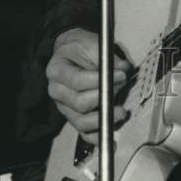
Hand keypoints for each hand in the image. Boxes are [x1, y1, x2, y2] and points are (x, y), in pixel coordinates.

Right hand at [46, 28, 131, 144]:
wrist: (71, 53)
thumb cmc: (80, 48)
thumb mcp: (91, 43)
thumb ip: (105, 55)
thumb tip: (123, 68)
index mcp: (57, 71)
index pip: (77, 81)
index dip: (100, 80)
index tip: (121, 75)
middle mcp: (57, 91)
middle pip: (79, 103)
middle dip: (104, 97)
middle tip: (122, 86)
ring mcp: (64, 107)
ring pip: (81, 122)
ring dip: (103, 119)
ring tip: (121, 112)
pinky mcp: (74, 117)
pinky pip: (83, 133)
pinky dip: (97, 137)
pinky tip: (110, 135)